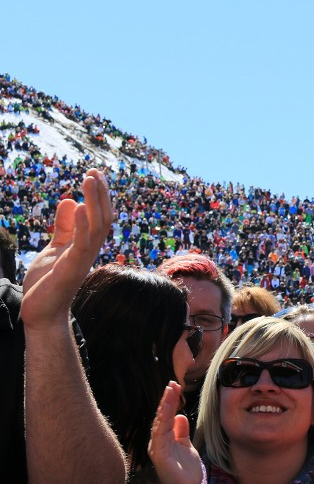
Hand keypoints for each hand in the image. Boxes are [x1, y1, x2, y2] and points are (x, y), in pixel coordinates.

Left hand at [21, 169, 112, 328]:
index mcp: (86, 245)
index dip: (98, 196)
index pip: (98, 216)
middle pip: (102, 218)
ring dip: (96, 202)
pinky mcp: (72, 268)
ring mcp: (83, 259)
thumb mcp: (55, 248)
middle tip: (95, 171)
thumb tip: (71, 202)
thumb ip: (65, 227)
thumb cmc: (48, 283)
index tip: (94, 174)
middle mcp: (90, 251)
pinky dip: (83, 224)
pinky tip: (81, 206)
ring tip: (91, 179)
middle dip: (100, 194)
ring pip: (97, 227)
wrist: (41, 312)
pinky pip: (82, 243)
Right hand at [148, 382, 203, 483]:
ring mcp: (158, 448)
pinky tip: (166, 412)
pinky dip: (162, 423)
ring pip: (160, 423)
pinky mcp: (159, 456)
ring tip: (170, 392)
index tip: (175, 386)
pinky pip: (160, 437)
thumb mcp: (185, 445)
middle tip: (172, 383)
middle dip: (166, 399)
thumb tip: (179, 415)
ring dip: (164, 407)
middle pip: (161, 416)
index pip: (166, 416)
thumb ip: (181, 431)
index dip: (170, 401)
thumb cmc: (184, 469)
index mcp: (164, 438)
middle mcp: (158, 441)